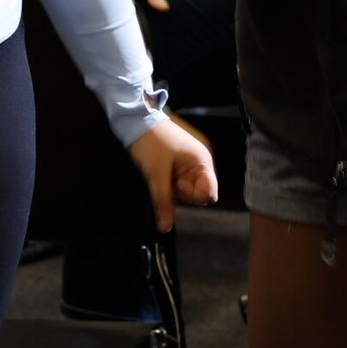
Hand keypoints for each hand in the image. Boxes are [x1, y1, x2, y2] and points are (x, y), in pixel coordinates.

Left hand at [127, 113, 219, 232]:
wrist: (136, 120)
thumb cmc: (151, 141)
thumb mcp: (156, 174)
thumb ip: (163, 202)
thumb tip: (165, 227)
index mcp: (202, 161)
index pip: (210, 193)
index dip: (193, 196)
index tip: (178, 187)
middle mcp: (200, 163)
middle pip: (197, 194)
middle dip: (181, 192)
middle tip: (167, 177)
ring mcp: (190, 164)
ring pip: (186, 190)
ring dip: (173, 188)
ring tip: (162, 172)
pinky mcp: (180, 165)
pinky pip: (179, 183)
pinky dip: (169, 183)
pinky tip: (161, 172)